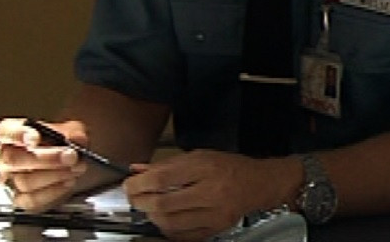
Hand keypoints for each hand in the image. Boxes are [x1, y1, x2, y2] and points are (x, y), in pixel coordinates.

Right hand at [0, 117, 86, 210]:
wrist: (69, 163)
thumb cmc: (63, 142)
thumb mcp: (72, 130)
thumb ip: (73, 133)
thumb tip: (74, 140)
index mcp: (11, 133)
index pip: (6, 131)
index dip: (18, 134)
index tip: (35, 137)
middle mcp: (4, 157)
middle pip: (14, 160)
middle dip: (46, 159)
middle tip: (70, 156)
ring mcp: (9, 180)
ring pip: (24, 182)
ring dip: (55, 175)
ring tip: (74, 169)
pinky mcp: (18, 200)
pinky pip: (31, 200)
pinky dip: (53, 191)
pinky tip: (67, 182)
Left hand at [123, 150, 296, 241]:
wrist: (260, 184)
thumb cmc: (230, 167)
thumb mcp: (199, 156)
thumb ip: (168, 164)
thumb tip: (138, 171)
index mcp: (205, 167)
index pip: (162, 178)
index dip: (139, 184)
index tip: (129, 185)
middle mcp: (211, 190)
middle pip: (163, 204)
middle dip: (142, 203)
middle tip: (136, 198)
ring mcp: (214, 213)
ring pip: (170, 223)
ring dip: (153, 217)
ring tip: (152, 209)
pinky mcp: (216, 228)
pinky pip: (183, 236)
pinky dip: (168, 230)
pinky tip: (168, 220)